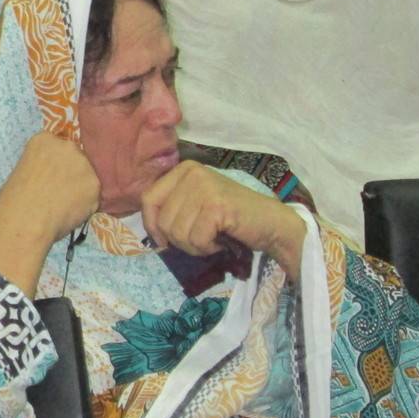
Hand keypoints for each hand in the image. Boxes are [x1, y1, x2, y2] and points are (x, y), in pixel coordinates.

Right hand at [0, 132, 101, 244]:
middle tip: (58, 190)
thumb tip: (47, 176)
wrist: (25, 222)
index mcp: (44, 140)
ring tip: (64, 205)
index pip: (55, 145)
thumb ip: (39, 167)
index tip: (49, 174)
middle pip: (74, 157)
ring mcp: (84, 165)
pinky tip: (70, 213)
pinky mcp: (95, 185)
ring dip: (79, 188)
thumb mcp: (19, 172)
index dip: (53, 162)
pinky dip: (85, 205)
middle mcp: (67, 146)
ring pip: (86, 176)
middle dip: (69, 171)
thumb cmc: (12, 200)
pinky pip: (92, 195)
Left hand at [140, 161, 306, 281]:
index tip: (164, 240)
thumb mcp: (195, 204)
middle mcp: (192, 173)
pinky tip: (222, 240)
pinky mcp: (216, 206)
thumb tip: (148, 229)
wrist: (271, 224)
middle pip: (162, 220)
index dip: (152, 225)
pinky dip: (207, 248)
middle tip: (202, 237)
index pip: (147, 199)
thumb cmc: (231, 218)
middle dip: (179, 239)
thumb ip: (171, 207)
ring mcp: (205, 187)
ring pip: (177, 232)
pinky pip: (196, 239)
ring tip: (213, 238)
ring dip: (195, 245)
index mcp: (183, 169)